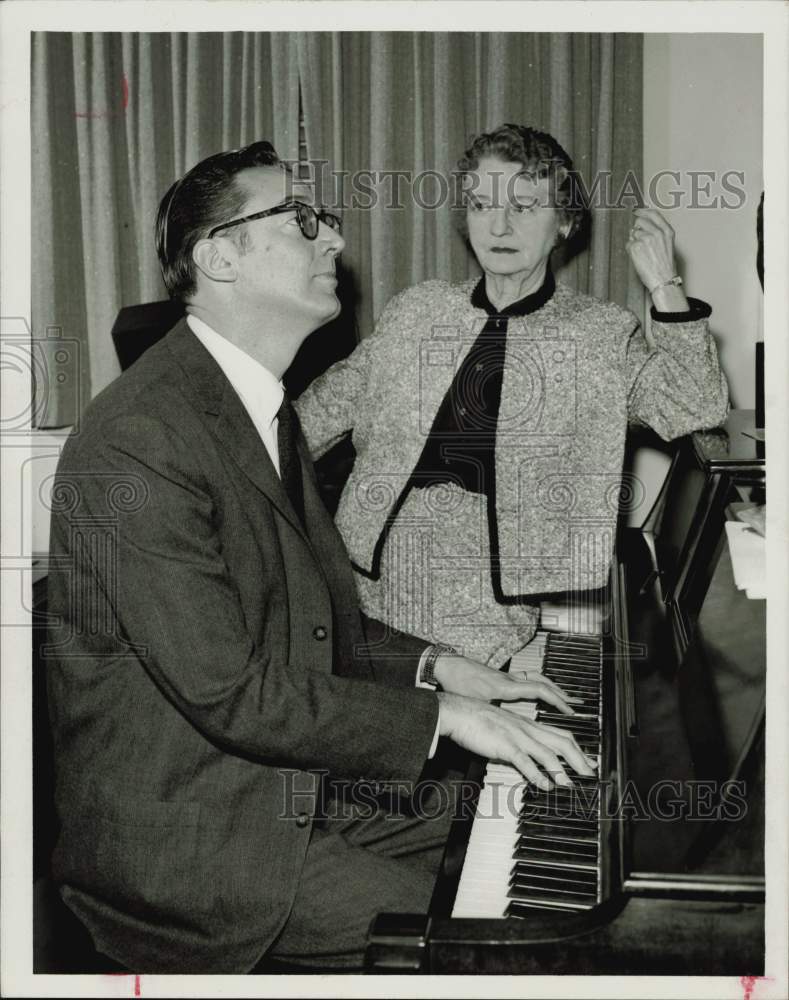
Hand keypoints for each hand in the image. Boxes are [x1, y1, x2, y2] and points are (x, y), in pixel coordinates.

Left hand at [433, 652, 575, 714]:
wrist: (447, 666)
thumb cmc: (458, 684)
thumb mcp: (475, 705)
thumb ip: (490, 720)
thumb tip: (501, 737)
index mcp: (506, 686)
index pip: (539, 690)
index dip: (556, 700)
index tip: (569, 710)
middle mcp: (510, 680)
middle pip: (543, 683)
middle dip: (561, 694)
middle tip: (575, 705)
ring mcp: (507, 676)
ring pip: (536, 678)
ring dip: (551, 687)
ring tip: (563, 698)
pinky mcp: (501, 676)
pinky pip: (527, 678)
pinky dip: (538, 684)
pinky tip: (539, 692)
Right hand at [437, 692, 596, 788]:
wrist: (457, 711)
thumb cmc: (476, 719)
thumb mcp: (503, 728)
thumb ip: (517, 741)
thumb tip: (527, 758)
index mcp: (527, 724)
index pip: (560, 734)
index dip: (578, 749)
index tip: (588, 761)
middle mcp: (527, 728)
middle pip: (562, 742)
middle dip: (580, 759)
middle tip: (591, 774)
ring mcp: (517, 736)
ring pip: (548, 753)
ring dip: (562, 771)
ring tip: (571, 785)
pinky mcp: (504, 745)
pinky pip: (525, 761)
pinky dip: (538, 775)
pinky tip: (545, 786)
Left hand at [626, 207, 688, 310]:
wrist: (663, 280)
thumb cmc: (666, 267)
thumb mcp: (668, 245)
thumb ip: (659, 233)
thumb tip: (645, 228)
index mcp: (667, 231)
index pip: (654, 214)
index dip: (643, 211)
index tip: (637, 211)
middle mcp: (657, 233)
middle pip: (639, 222)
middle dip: (637, 229)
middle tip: (640, 241)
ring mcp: (646, 239)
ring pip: (633, 234)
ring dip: (634, 242)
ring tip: (643, 253)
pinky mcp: (636, 247)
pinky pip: (628, 244)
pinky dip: (630, 250)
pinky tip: (639, 258)